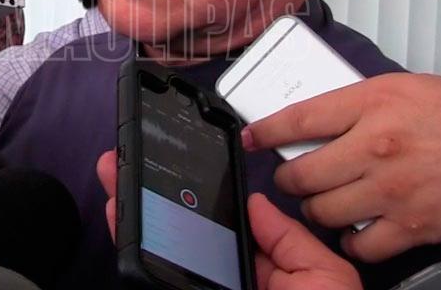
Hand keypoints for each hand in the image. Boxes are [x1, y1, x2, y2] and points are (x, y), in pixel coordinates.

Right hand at [95, 151, 361, 289]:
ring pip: (159, 253)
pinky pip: (148, 276)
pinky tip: (118, 215)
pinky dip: (129, 247)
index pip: (225, 230)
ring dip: (134, 214)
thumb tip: (257, 202)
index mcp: (264, 277)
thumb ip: (289, 238)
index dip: (200, 197)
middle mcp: (226, 285)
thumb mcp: (324, 277)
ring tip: (116, 175)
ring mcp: (196, 288)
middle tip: (134, 162)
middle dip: (155, 197)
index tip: (182, 167)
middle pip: (182, 235)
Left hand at [242, 73, 440, 261]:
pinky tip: (358, 227)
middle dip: (289, 178)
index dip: (265, 131)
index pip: (299, 118)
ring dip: (316, 209)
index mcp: (373, 103)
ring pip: (321, 211)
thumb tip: (323, 121)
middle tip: (294, 176)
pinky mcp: (412, 226)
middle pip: (302, 173)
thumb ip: (361, 104)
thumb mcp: (408, 87)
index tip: (252, 138)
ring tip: (327, 200)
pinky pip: (359, 244)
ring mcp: (392, 190)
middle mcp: (376, 146)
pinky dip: (351, 240)